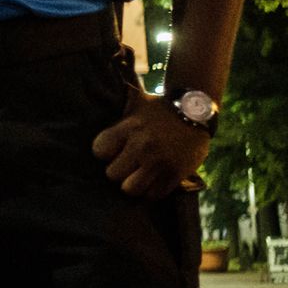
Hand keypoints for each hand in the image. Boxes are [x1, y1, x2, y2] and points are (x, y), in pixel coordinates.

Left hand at [92, 86, 209, 197]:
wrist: (195, 113)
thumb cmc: (160, 110)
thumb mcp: (136, 105)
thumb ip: (117, 111)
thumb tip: (92, 92)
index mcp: (128, 128)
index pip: (99, 151)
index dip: (104, 153)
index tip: (111, 151)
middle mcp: (141, 146)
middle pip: (112, 174)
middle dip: (118, 171)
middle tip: (126, 166)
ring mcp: (159, 162)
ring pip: (130, 189)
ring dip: (133, 185)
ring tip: (138, 176)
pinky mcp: (175, 174)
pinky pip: (154, 194)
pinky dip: (152, 191)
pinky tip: (154, 180)